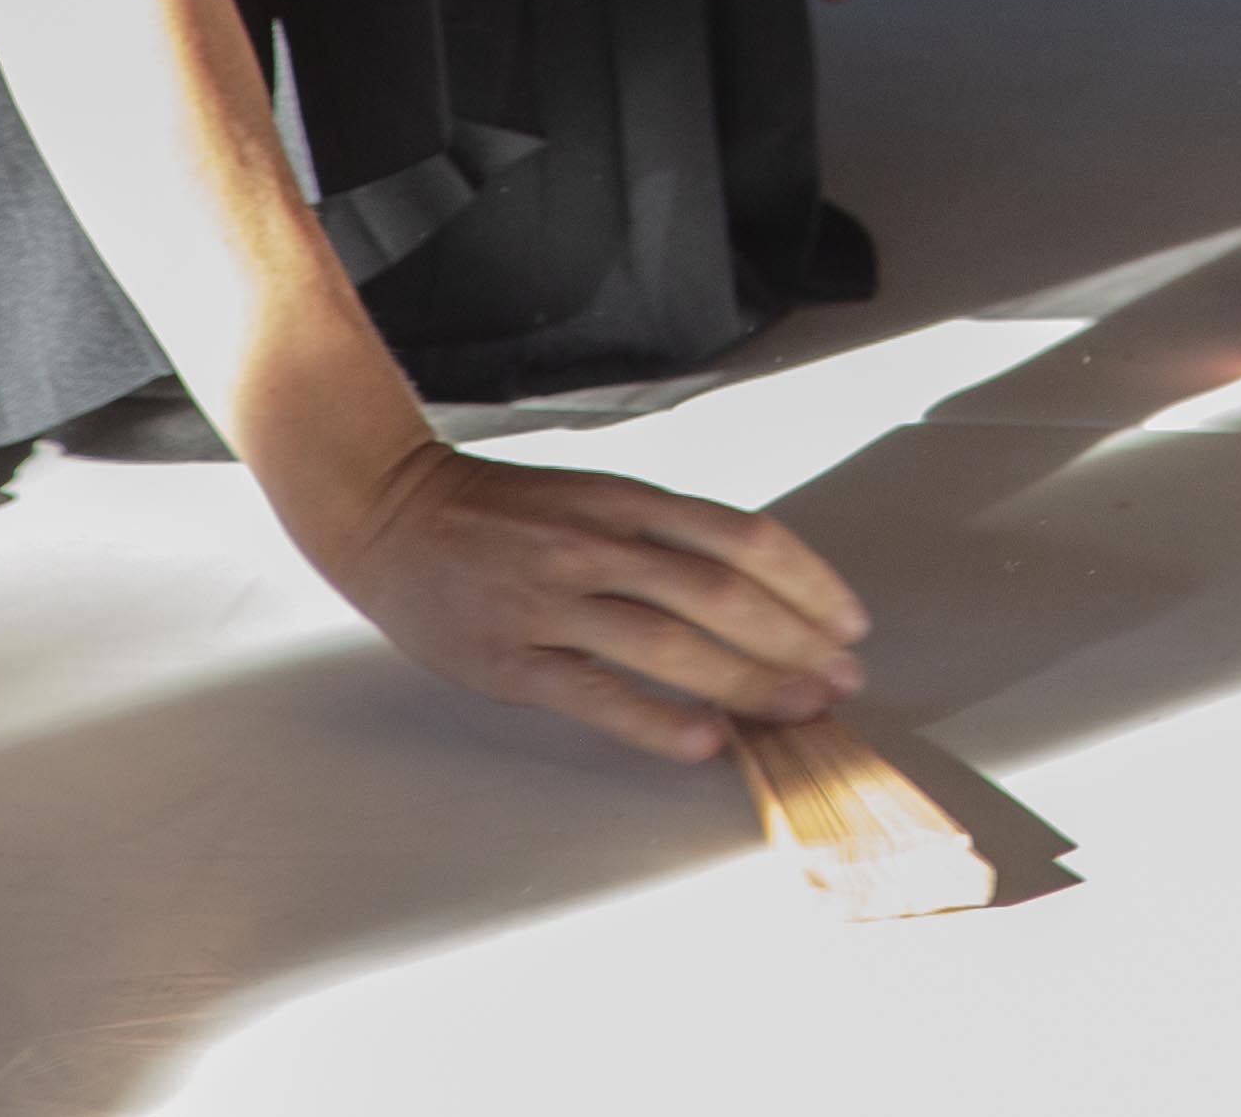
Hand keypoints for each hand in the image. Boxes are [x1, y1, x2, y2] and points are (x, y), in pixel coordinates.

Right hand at [303, 436, 869, 758]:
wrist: (390, 512)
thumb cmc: (504, 513)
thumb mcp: (594, 498)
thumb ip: (664, 537)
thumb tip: (757, 592)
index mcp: (628, 501)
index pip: (743, 537)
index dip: (809, 582)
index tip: (850, 622)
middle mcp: (600, 543)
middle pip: (723, 592)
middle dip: (796, 640)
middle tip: (844, 679)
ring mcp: (554, 600)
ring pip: (671, 641)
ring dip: (749, 681)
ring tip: (800, 710)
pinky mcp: (513, 657)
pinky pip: (596, 693)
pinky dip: (656, 718)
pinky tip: (705, 743)